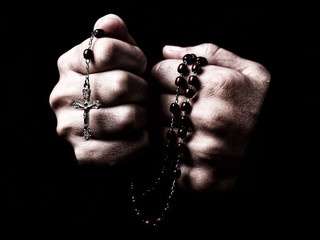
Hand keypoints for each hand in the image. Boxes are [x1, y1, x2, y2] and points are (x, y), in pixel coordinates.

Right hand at [49, 14, 148, 165]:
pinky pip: (127, 147)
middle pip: (122, 85)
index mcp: (68, 64)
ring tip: (141, 115)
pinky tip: (139, 136)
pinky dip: (142, 141)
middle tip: (143, 96)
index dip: (136, 59)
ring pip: (128, 117)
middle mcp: (61, 95)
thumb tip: (111, 23)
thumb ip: (115, 35)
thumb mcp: (120, 56)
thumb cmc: (122, 87)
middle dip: (143, 90)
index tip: (139, 68)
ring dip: (144, 116)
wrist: (117, 130)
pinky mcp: (83, 155)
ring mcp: (68, 127)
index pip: (109, 49)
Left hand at [150, 43, 270, 191]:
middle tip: (178, 105)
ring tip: (186, 127)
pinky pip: (165, 161)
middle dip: (160, 101)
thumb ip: (209, 53)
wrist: (284, 151)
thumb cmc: (265, 108)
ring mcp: (202, 151)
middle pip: (153, 103)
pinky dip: (170, 154)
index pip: (158, 73)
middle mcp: (207, 119)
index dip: (162, 76)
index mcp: (218, 86)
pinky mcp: (199, 179)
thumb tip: (167, 50)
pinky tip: (189, 148)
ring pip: (155, 133)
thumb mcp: (251, 72)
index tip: (171, 82)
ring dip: (164, 128)